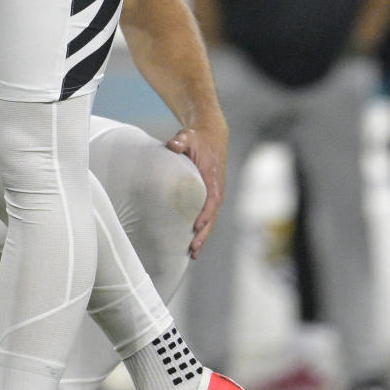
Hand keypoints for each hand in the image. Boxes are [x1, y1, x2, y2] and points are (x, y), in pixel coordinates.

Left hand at [166, 120, 227, 258]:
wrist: (211, 136)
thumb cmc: (198, 138)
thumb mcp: (189, 136)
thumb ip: (181, 140)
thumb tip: (172, 144)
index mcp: (212, 178)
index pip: (211, 200)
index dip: (205, 214)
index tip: (196, 226)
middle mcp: (216, 189)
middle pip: (212, 216)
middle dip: (204, 234)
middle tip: (193, 249)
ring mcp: (214, 194)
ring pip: (211, 220)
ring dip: (203, 236)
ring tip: (193, 254)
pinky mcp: (209, 196)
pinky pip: (207, 216)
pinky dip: (203, 230)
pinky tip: (193, 243)